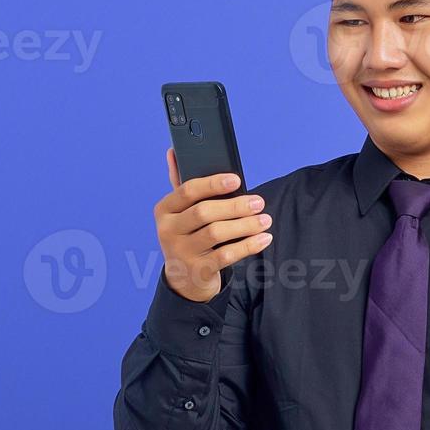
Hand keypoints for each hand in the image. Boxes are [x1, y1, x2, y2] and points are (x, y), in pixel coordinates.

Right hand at [155, 148, 270, 302]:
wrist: (184, 279)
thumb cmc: (188, 235)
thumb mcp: (180, 211)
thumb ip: (180, 183)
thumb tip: (174, 151)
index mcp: (164, 209)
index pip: (187, 191)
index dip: (213, 183)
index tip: (237, 179)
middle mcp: (168, 231)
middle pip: (204, 212)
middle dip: (235, 206)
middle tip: (259, 202)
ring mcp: (181, 252)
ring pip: (216, 233)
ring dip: (245, 225)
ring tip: (265, 220)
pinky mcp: (198, 270)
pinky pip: (226, 255)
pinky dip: (248, 246)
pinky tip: (264, 238)